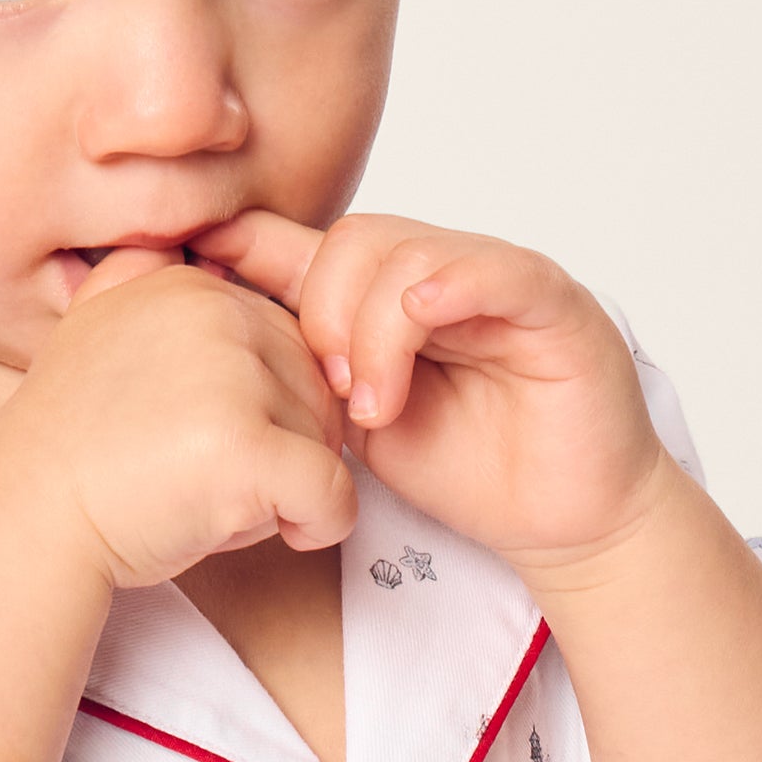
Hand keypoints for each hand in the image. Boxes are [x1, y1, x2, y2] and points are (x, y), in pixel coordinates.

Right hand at [0, 246, 358, 592]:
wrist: (23, 523)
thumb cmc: (70, 454)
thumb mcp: (97, 333)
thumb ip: (148, 286)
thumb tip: (201, 251)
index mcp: (191, 287)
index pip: (289, 347)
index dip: (261, 408)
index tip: (195, 439)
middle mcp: (217, 313)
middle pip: (316, 390)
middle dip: (282, 446)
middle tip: (205, 478)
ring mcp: (234, 377)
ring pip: (327, 441)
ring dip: (287, 488)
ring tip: (210, 499)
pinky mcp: (247, 447)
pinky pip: (333, 493)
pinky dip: (320, 525)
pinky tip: (279, 533)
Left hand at [181, 210, 668, 581]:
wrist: (564, 523)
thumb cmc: (470, 469)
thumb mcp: (358, 417)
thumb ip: (309, 363)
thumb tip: (216, 321)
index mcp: (395, 294)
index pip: (317, 243)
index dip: (254, 245)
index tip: (196, 265)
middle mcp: (446, 272)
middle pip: (356, 238)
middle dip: (322, 311)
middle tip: (328, 390)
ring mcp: (501, 281)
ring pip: (412, 252)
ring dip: (375, 330)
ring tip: (375, 408)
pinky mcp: (556, 305)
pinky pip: (495, 269)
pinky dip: (448, 287)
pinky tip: (420, 325)